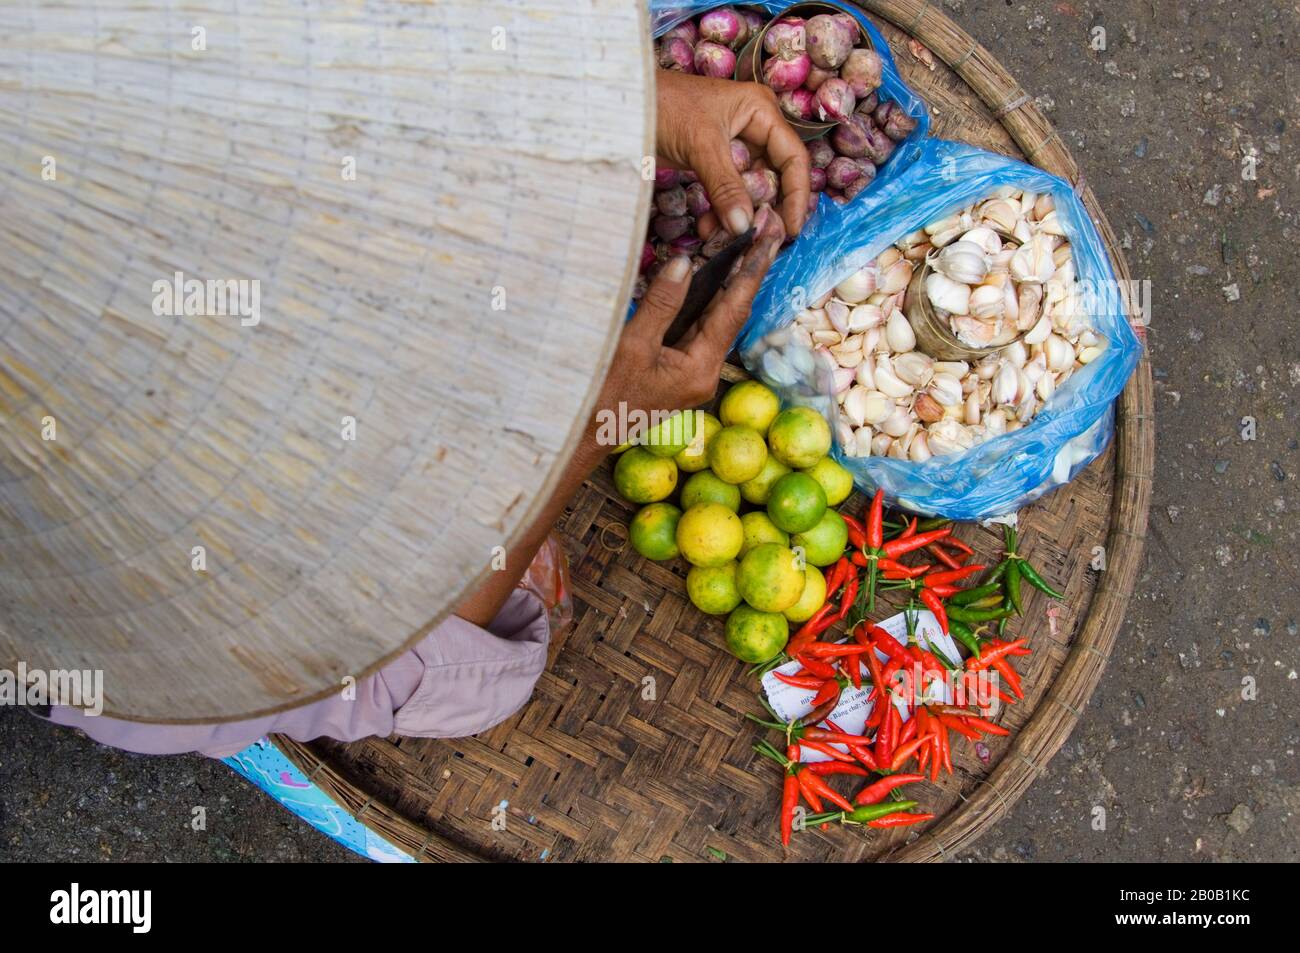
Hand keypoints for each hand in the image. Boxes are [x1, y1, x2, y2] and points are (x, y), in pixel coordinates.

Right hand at [589, 231, 781, 450]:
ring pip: (716, 320)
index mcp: (701, 368)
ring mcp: (694, 372)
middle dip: (747, 272)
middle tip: (764, 232)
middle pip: (731, 314)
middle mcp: (705, 372)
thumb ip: (661, 304)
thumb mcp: (631, 344)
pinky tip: (709, 276)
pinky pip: (698, 328)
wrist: (585, 432)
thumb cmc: (604, 394)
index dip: (752, 271)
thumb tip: (685, 264)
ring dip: (728, 284)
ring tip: (745, 245)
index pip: (733, 311)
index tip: (770, 240)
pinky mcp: (680, 370)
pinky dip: (705, 300)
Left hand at [656, 70, 810, 240]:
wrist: (621, 105)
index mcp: (761, 111)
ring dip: (739, 214)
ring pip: (748, 189)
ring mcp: (732, 146)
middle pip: (774, 177)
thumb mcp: (701, 146)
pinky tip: (708, 228)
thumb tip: (744, 227)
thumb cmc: (664, 106)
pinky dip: (720, 211)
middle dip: (765, 208)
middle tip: (758, 237)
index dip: (797, 195)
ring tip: (726, 237)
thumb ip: (725, 187)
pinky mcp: (711, 162)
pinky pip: (726, 192)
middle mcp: (753, 128)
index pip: (792, 159)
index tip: (792, 228)